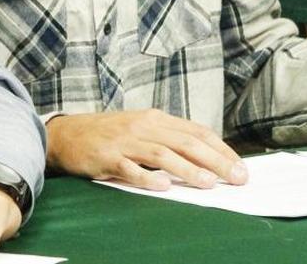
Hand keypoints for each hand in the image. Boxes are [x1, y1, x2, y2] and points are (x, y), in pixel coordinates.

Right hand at [46, 110, 246, 190]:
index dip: (221, 149)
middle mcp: (143, 127)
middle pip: (185, 142)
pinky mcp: (107, 157)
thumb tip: (205, 157)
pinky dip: (147, 178)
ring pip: (162, 154)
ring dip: (187, 169)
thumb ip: (169, 138)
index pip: (196, 132)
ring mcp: (124, 142)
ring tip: (208, 183)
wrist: (66, 134)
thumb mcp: (141, 128)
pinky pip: (130, 168)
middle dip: (215, 161)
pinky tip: (163, 187)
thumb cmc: (108, 134)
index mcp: (155, 119)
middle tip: (236, 178)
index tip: (240, 167)